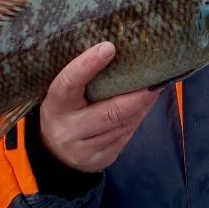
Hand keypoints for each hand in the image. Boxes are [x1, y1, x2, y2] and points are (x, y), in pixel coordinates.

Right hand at [39, 42, 160, 172]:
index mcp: (55, 105)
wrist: (54, 154)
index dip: (87, 64)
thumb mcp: (65, 95)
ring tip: (154, 90)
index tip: (109, 48)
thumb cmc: (65, 111)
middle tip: (155, 80)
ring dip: (141, 107)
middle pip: (109, 111)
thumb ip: (83, 79)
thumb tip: (114, 52)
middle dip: (136, 97)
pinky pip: (124, 137)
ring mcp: (82, 148)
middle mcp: (67, 129)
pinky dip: (136, 120)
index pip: (69, 82)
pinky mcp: (98, 160)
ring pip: (120, 125)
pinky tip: (143, 108)